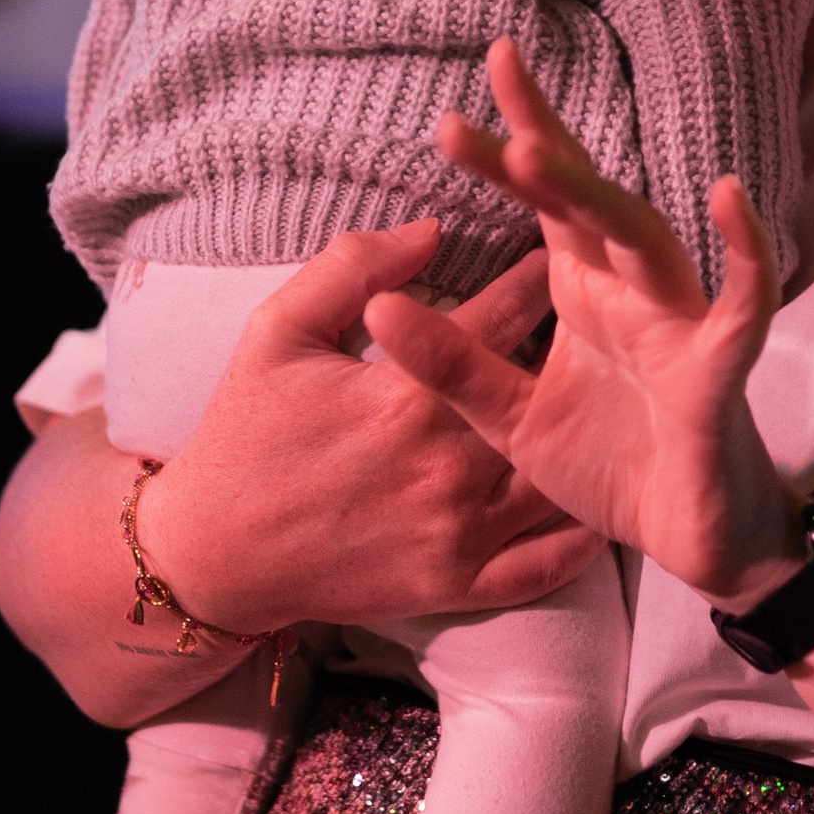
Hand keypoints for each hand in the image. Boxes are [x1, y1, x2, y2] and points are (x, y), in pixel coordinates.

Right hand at [135, 218, 599, 636]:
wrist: (212, 551)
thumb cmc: (245, 431)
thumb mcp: (278, 330)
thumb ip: (352, 267)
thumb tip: (433, 229)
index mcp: (407, 392)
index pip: (504, 316)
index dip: (538, 276)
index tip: (559, 254)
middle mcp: (445, 462)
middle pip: (542, 393)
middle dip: (574, 356)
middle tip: (600, 326)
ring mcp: (455, 531)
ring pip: (554, 478)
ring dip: (580, 440)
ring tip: (601, 405)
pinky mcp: (454, 584)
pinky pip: (542, 566)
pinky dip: (577, 542)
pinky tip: (591, 504)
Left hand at [363, 41, 797, 602]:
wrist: (686, 541)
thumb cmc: (611, 464)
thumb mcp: (509, 418)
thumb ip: (453, 365)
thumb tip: (382, 309)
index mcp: (582, 294)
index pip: (541, 206)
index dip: (506, 151)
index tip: (451, 107)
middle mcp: (630, 293)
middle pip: (585, 203)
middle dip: (537, 149)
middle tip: (475, 101)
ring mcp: (679, 324)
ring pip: (643, 239)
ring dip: (596, 195)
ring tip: (535, 153)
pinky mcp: (718, 372)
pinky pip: (744, 305)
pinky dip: (745, 254)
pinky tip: (729, 201)